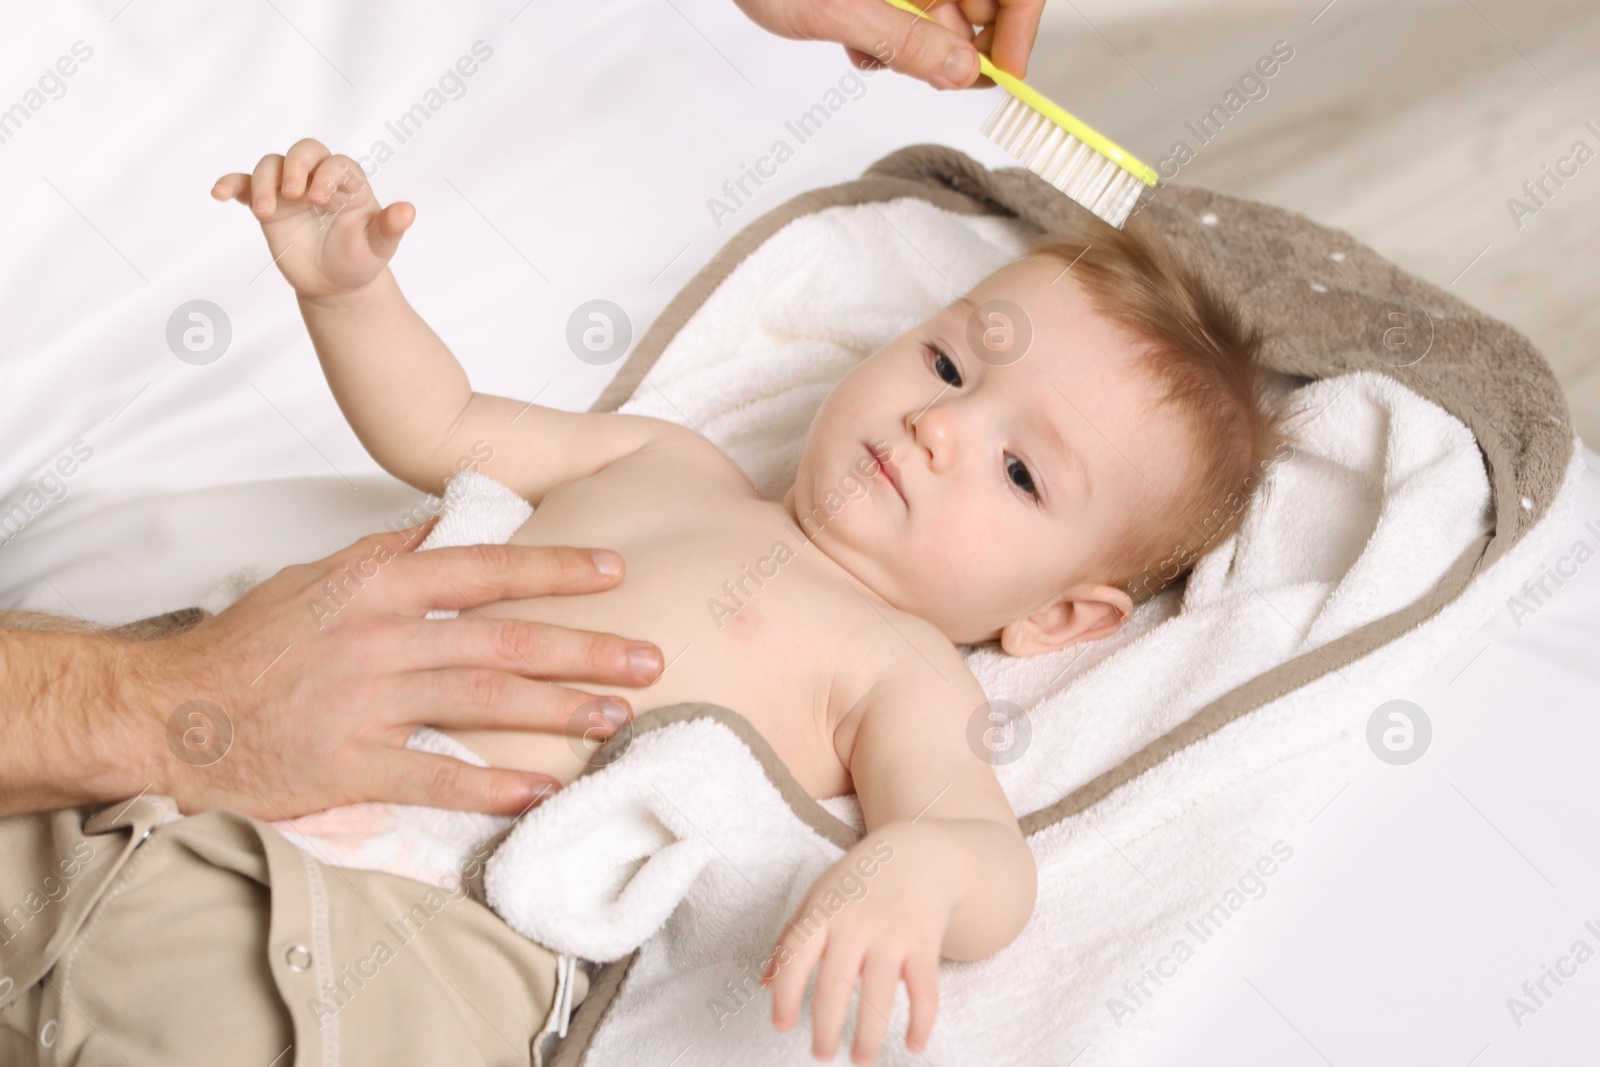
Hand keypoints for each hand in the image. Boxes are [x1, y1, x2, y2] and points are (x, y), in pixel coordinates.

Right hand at [113, 522, 663, 819]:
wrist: (171, 710)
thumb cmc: (254, 643)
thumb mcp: (322, 577)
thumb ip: (394, 554)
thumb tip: (456, 523)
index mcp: (377, 587)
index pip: (484, 567)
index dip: (555, 567)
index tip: (615, 568)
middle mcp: (379, 639)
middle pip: (502, 637)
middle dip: (584, 646)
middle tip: (650, 656)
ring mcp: (364, 703)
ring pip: (481, 700)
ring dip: (557, 709)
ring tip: (618, 715)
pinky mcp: (347, 766)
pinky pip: (432, 776)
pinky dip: (489, 785)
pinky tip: (541, 790)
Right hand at [212, 137, 413, 301]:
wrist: (335, 285)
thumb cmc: (361, 259)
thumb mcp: (378, 246)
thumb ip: (390, 228)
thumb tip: (408, 211)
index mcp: (348, 182)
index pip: (335, 163)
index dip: (326, 174)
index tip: (321, 200)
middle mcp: (318, 178)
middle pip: (303, 151)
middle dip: (295, 166)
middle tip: (294, 194)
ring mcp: (290, 189)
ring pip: (271, 165)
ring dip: (264, 181)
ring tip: (266, 212)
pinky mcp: (267, 204)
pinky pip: (243, 186)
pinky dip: (230, 184)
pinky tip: (219, 193)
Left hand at [731, 0, 1044, 88]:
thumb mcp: (840, 9)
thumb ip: (906, 41)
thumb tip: (964, 72)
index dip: (1020, 26)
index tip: (1004, 72)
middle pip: (979, 1)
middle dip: (955, 45)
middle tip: (924, 72)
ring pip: (942, 15)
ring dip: (914, 47)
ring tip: (869, 50)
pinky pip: (910, 13)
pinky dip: (889, 37)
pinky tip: (857, 42)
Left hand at [763, 824, 948, 1063]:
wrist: (918, 852)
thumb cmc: (860, 879)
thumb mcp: (818, 897)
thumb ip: (790, 938)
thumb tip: (764, 983)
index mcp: (823, 912)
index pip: (795, 956)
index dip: (786, 994)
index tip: (782, 1026)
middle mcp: (855, 924)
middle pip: (835, 984)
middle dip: (827, 1027)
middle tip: (822, 1054)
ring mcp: (891, 934)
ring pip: (879, 994)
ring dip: (869, 1035)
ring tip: (860, 1059)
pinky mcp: (924, 942)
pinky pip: (924, 990)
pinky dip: (921, 1022)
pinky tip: (913, 1044)